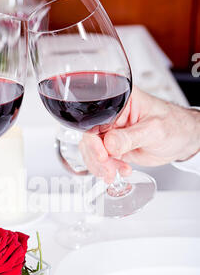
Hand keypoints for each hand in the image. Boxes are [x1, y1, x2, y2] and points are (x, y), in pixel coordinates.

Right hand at [79, 87, 199, 182]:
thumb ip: (131, 137)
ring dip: (101, 166)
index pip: (96, 119)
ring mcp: (112, 133)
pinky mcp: (114, 147)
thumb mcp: (154, 129)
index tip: (103, 155)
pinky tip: (120, 172)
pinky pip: (102, 160)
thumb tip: (110, 144)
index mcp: (121, 101)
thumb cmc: (175, 125)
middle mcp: (113, 116)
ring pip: (93, 151)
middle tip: (108, 168)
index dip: (95, 140)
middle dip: (97, 157)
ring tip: (114, 173)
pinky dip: (107, 169)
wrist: (183, 140)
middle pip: (90, 137)